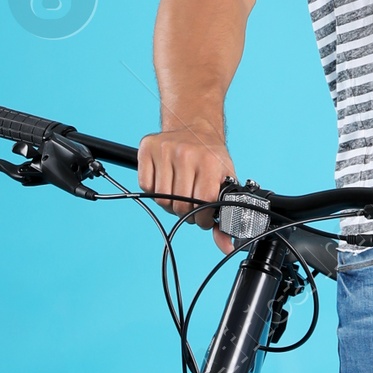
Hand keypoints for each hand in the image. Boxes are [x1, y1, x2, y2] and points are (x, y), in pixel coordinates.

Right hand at [137, 125, 236, 253]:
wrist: (195, 126)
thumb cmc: (211, 158)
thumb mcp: (225, 182)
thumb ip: (225, 216)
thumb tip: (226, 246)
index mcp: (210, 161)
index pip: (202, 204)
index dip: (203, 218)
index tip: (204, 217)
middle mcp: (187, 153)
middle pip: (180, 205)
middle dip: (186, 213)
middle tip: (191, 205)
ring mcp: (165, 149)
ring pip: (161, 198)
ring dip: (170, 204)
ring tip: (179, 193)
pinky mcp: (147, 147)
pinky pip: (146, 185)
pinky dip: (154, 190)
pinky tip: (165, 180)